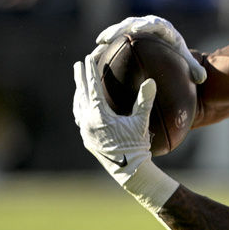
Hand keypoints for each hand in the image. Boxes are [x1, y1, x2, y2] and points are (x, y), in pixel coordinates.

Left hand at [73, 53, 154, 185]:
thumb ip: (144, 100)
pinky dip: (80, 107)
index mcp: (98, 116)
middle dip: (80, 78)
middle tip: (78, 63)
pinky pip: (80, 118)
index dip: (91, 71)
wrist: (129, 171)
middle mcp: (87, 123)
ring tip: (80, 82)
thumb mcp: (141, 122)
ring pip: (78, 106)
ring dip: (79, 92)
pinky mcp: (88, 139)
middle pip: (81, 94)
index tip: (87, 58)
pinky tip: (83, 106)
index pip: (92, 88)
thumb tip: (150, 81)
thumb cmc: (136, 146)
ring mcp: (85, 132)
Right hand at [96, 15, 206, 83]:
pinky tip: (96, 54)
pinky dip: (107, 43)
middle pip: (132, 22)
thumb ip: (195, 68)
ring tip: (99, 43)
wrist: (172, 47)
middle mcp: (149, 24)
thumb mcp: (188, 61)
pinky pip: (116, 37)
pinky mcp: (129, 34)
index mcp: (164, 28)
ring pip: (121, 28)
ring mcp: (137, 28)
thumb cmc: (180, 54)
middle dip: (121, 28)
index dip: (145, 24)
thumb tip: (202, 79)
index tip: (136, 27)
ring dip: (110, 34)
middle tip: (110, 36)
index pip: (154, 23)